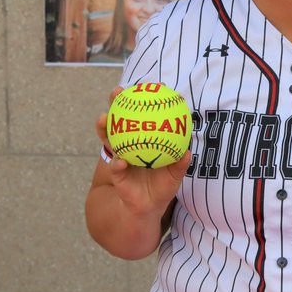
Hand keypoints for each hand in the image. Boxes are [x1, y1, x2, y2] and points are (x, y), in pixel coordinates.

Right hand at [96, 88, 188, 221]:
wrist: (149, 206)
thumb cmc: (163, 185)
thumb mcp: (175, 174)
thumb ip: (181, 163)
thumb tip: (187, 151)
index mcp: (143, 138)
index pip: (143, 113)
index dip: (146, 99)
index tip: (154, 85)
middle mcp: (128, 142)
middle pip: (120, 118)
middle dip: (116, 102)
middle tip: (117, 91)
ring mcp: (119, 155)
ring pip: (109, 138)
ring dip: (104, 127)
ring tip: (103, 118)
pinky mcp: (116, 174)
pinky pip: (115, 167)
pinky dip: (118, 164)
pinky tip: (121, 161)